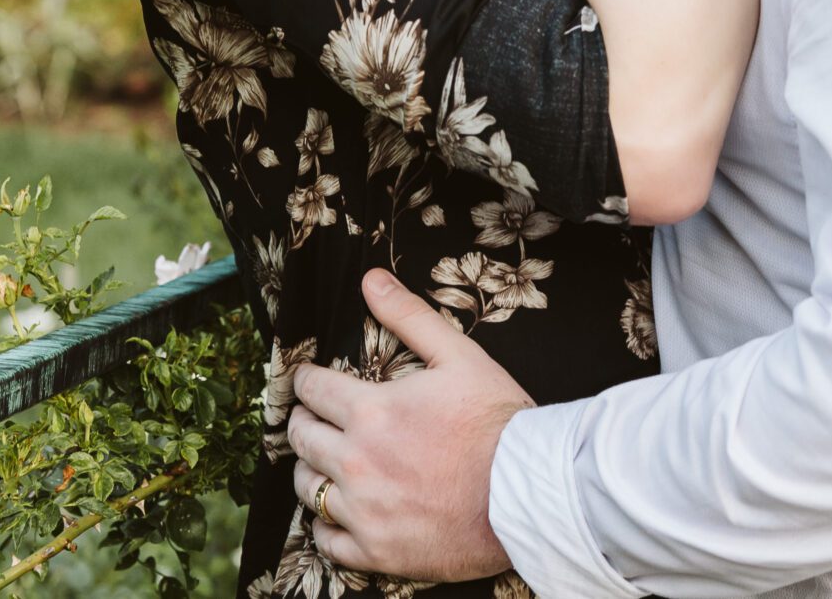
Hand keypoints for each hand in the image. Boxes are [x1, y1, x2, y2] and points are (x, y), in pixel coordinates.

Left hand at [287, 269, 532, 582]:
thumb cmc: (497, 422)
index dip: (308, 381)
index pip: (310, 389)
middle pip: (301, 438)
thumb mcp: (458, 356)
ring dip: (312, 471)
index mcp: (371, 412)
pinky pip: (326, 542)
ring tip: (328, 464)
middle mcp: (357, 462)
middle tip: (317, 420)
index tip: (313, 382)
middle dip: (305, 422)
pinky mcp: (377, 551)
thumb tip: (370, 280)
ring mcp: (365, 511)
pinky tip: (341, 513)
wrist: (530, 493)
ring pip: (307, 488)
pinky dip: (327, 526)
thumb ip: (409, 316)